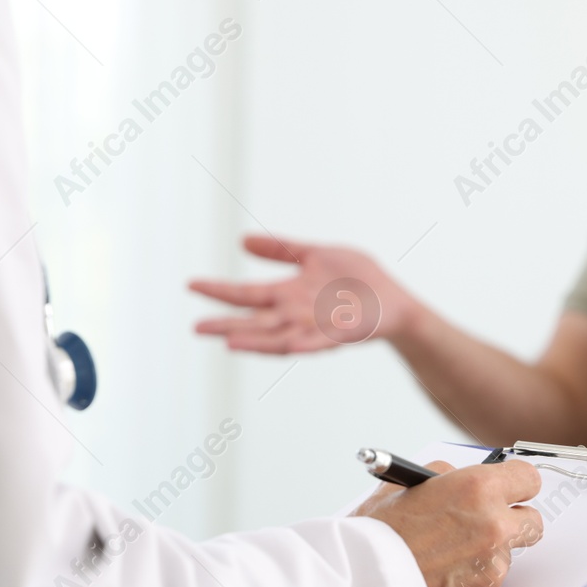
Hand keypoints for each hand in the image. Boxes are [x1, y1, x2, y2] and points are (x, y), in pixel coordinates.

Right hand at [190, 235, 428, 354]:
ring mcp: (316, 328)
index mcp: (289, 294)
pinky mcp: (341, 336)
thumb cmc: (358, 280)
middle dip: (226, 324)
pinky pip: (319, 344)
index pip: (247, 293)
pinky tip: (288, 346)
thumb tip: (241, 241)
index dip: (220, 290)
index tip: (191, 284)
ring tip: (228, 342)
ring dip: (255, 341)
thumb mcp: (316, 254)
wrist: (395, 302)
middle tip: (196, 326)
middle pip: (255, 321)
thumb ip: (282, 249)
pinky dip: (303, 345)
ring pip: (278, 337)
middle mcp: (296, 315)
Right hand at [356, 460, 543, 586]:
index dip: (515, 484)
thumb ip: (444, 477)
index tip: (506, 488)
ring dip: (486, 554)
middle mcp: (494, 527)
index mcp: (478, 490)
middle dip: (513, 520)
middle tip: (486, 522)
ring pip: (507, 556)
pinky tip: (439, 578)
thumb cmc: (372, 536)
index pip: (529, 479)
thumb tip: (461, 477)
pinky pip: (488, 585)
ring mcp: (493, 568)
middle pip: (533, 521)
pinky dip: (471, 581)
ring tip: (443, 557)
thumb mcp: (404, 486)